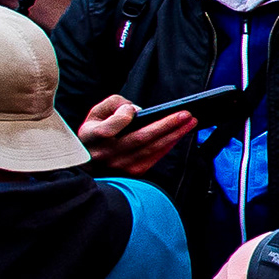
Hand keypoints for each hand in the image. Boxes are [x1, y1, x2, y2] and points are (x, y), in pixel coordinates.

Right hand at [78, 93, 196, 177]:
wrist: (88, 165)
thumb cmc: (93, 135)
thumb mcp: (95, 115)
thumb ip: (113, 105)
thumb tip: (135, 109)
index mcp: (93, 137)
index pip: (112, 126)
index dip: (124, 115)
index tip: (132, 109)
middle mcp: (108, 153)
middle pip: (141, 138)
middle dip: (166, 125)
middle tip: (186, 114)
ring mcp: (121, 165)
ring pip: (152, 149)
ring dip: (174, 135)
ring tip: (190, 122)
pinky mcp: (132, 173)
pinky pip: (155, 157)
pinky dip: (169, 145)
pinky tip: (180, 134)